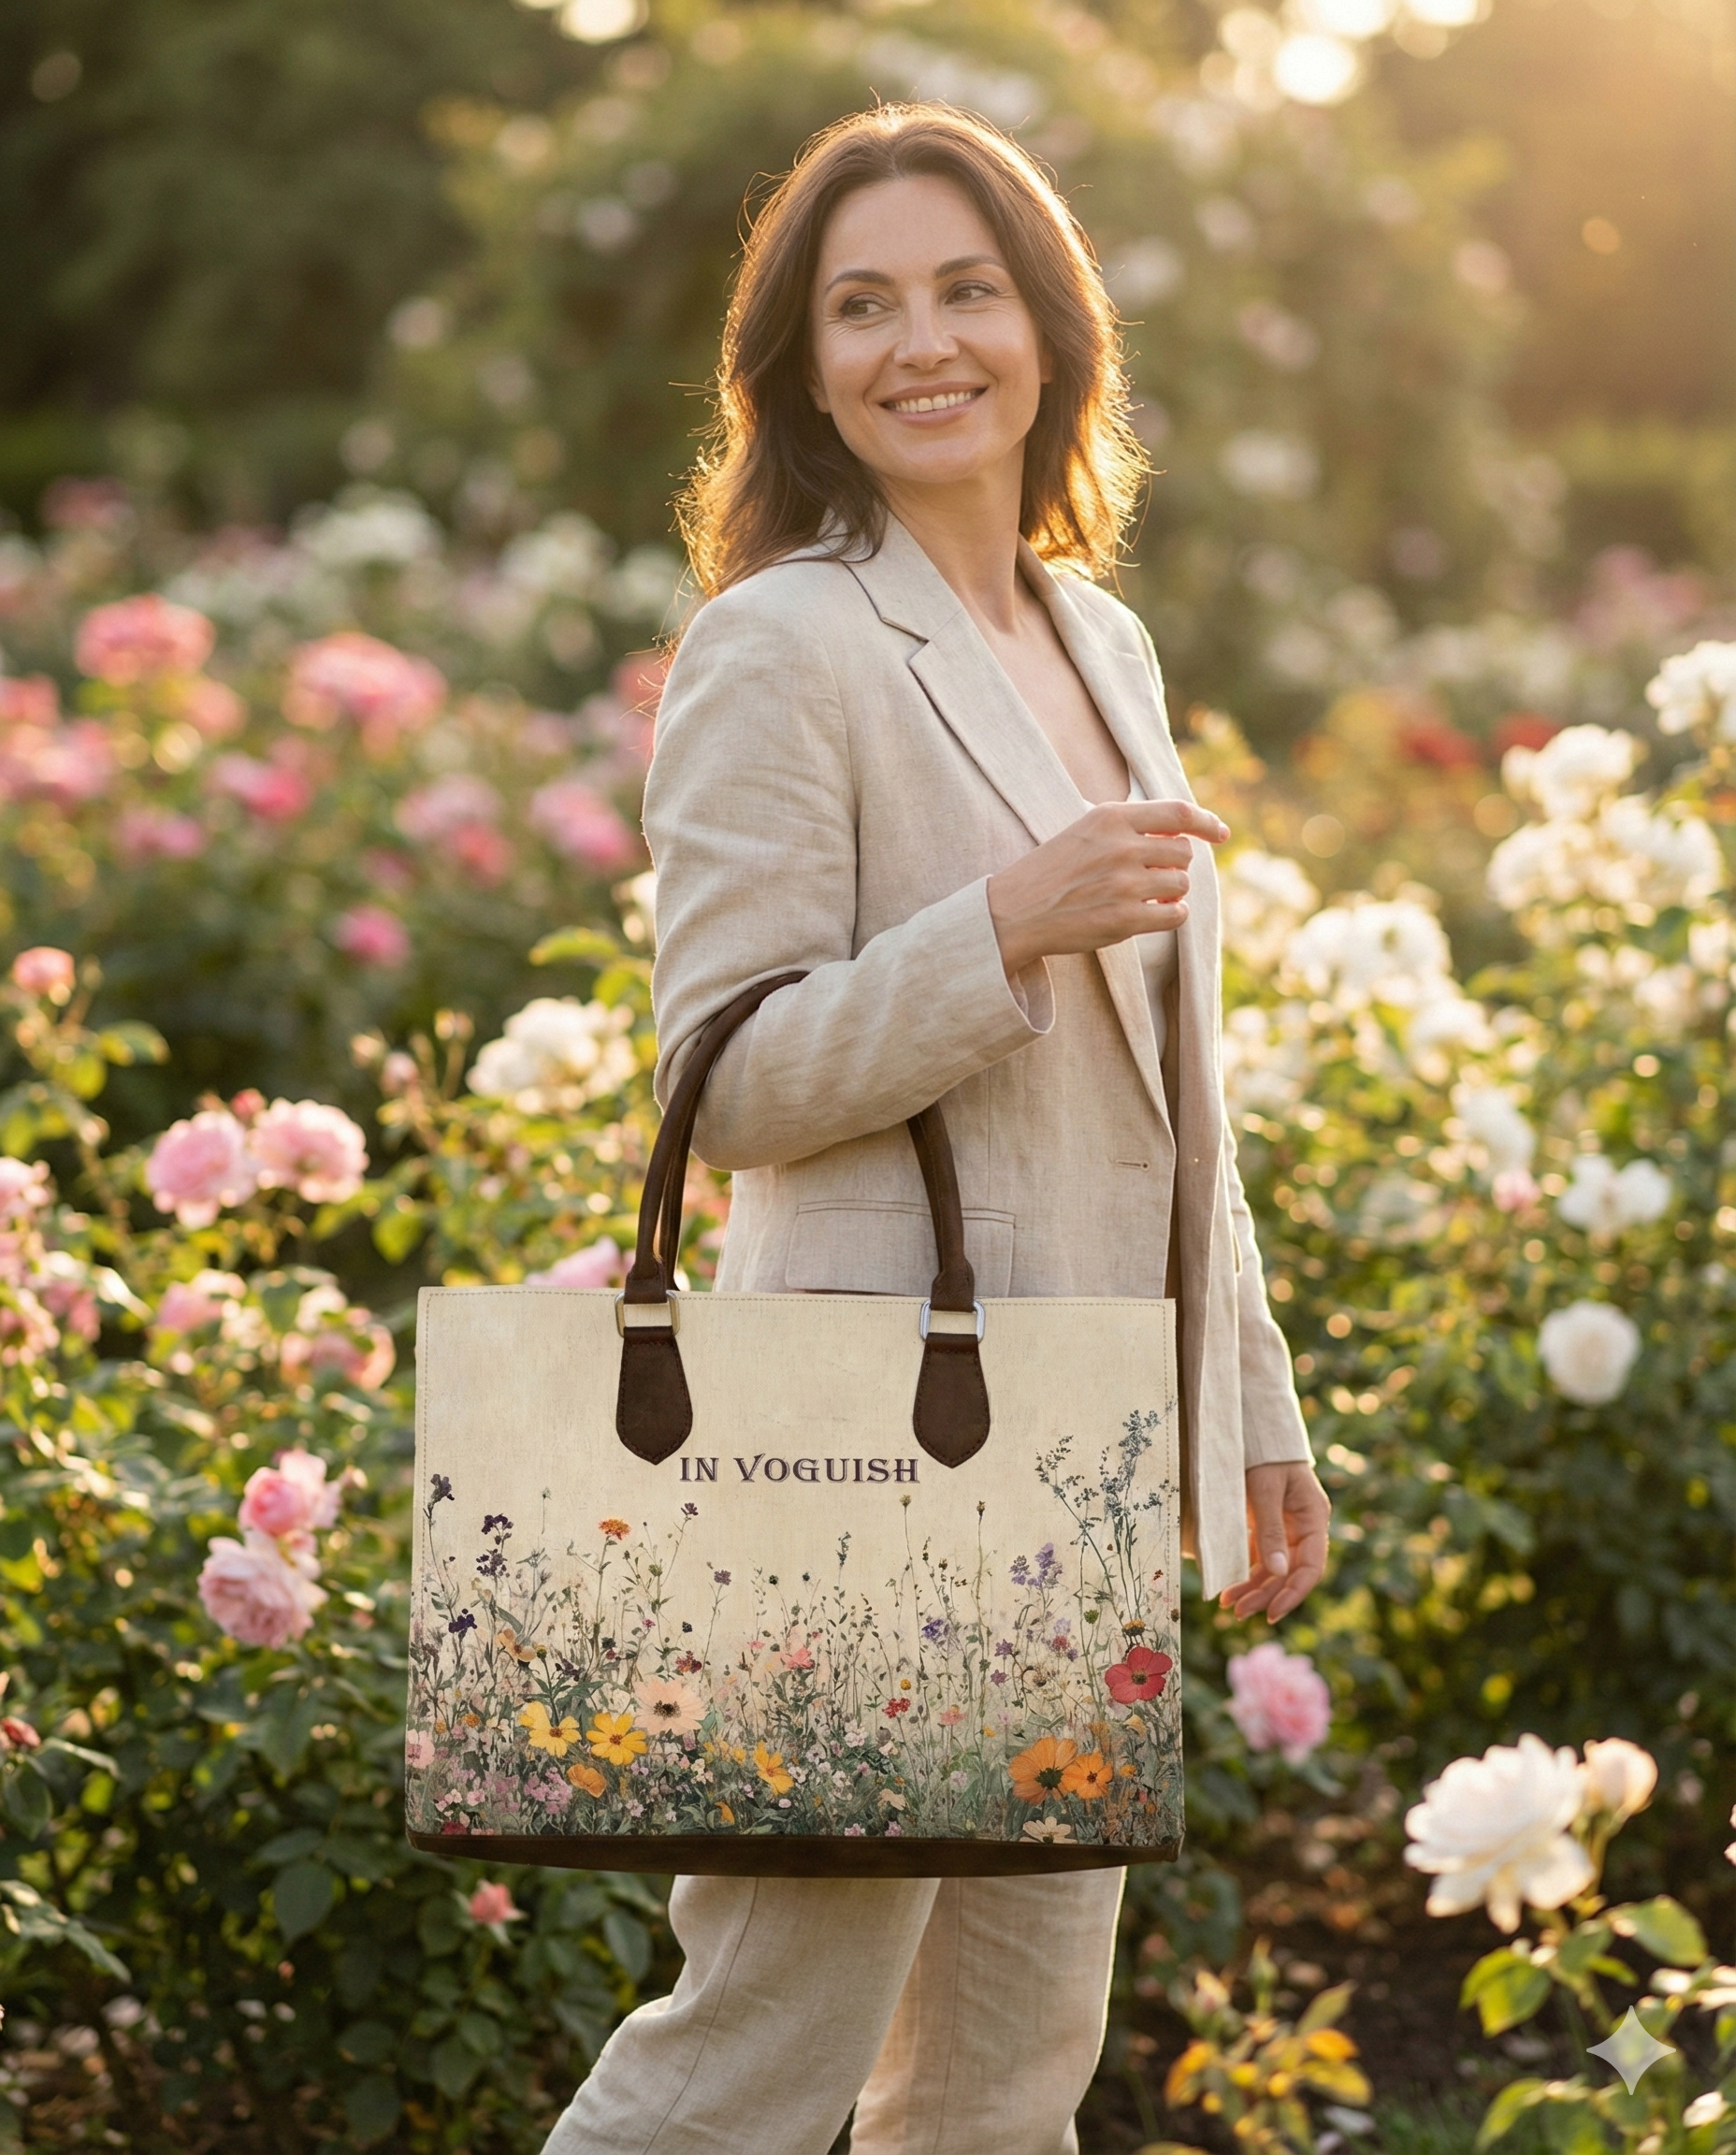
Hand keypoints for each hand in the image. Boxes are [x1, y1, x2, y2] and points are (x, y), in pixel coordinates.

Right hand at [987, 799, 1229, 978]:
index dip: (1206, 821)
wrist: (1013, 911)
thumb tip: (1184, 835)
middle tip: (1154, 876)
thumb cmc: (1051, 871)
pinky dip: (1171, 915)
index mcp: (1110, 817)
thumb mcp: (1085, 831)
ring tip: (1144, 896)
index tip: (1220, 834)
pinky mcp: (1124, 919)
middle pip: (1183, 852)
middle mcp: (1120, 847)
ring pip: (1180, 884)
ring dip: (1170, 892)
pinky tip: (1152, 914)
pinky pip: (1175, 915)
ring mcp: (1123, 884)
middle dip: (1176, 865)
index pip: (1178, 812)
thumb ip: (1129, 827)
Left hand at [1218, 1461, 1329, 1622]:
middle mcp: (1303, 1526)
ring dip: (1254, 1586)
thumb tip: (1278, 1573)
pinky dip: (1247, 1569)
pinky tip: (1230, 1584)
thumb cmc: (1263, 1453)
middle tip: (1238, 1613)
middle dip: (1265, 1594)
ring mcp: (1286, 1525)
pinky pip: (1261, 1553)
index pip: (1310, 1567)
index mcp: (1313, 1518)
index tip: (1271, 1613)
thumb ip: (1270, 1530)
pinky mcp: (1267, 1522)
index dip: (1293, 1593)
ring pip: (1274, 1566)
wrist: (1254, 1426)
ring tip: (1228, 1605)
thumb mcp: (1265, 1489)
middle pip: (1289, 1572)